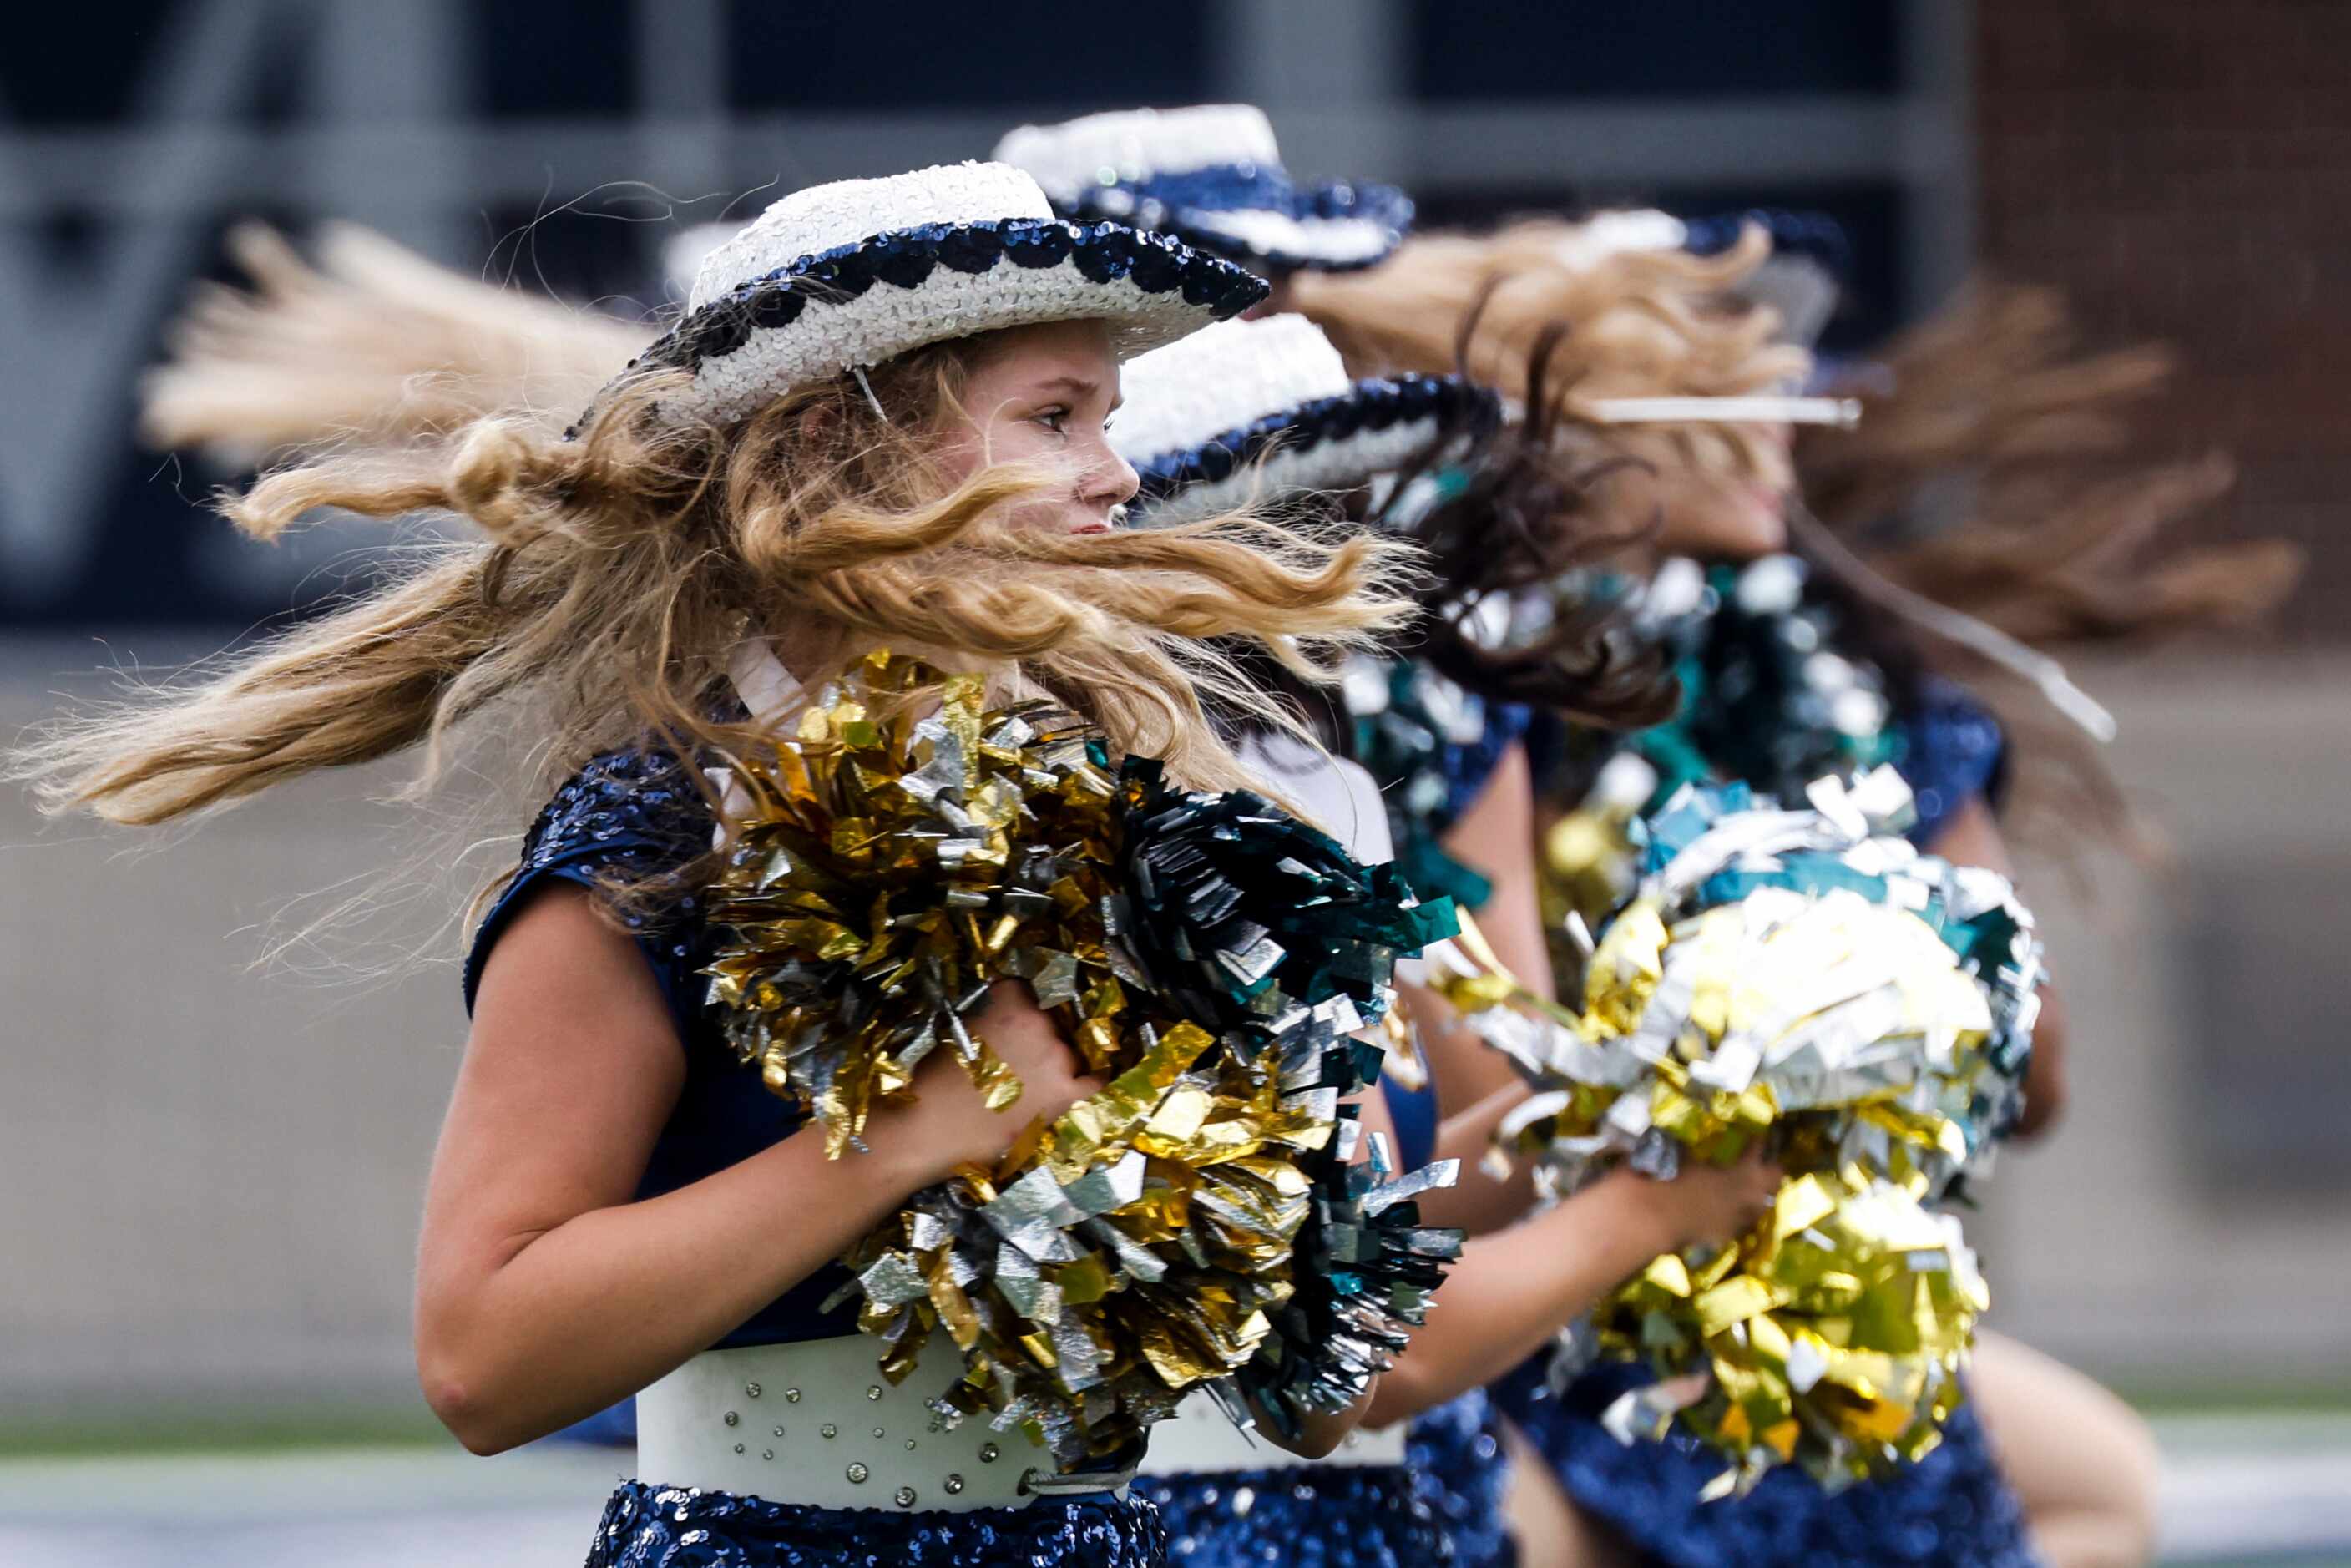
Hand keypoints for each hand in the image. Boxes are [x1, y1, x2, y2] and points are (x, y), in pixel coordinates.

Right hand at [881, 981, 1100, 1183]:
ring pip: (1069, 1049)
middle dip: (1038, 1034)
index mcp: (1011, 999)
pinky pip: (1092, 1080)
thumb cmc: (935, 1079)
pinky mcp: (1066, 1091)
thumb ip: (990, 1018)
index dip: (1018, 1007)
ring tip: (1033, 1080)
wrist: (931, 1126)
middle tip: (1018, 1057)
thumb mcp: (959, 1029)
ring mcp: (1059, 1055)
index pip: (1026, 990)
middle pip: (1052, 1020)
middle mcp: (1041, 1020)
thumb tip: (1003, 1023)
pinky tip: (1081, 1081)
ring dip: (1056, 1059)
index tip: (1012, 1020)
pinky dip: (1088, 1080)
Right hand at [1611, 1143, 1782, 1253]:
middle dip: (1770, 1170)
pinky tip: (1726, 1209)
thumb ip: (1691, 1149)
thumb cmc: (1662, 1178)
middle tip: (1761, 1161)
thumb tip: (1688, 1142)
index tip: (1756, 1135)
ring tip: (1748, 1186)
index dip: (1758, 1143)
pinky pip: (1738, 1223)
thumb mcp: (1676, 1153)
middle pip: (1774, 1182)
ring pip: (1761, 1206)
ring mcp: (1736, 1221)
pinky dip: (1736, 1214)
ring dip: (1757, 1194)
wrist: (1646, 1219)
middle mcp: (1746, 1198)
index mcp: (1740, 1173)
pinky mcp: (1722, 1237)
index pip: (1758, 1151)